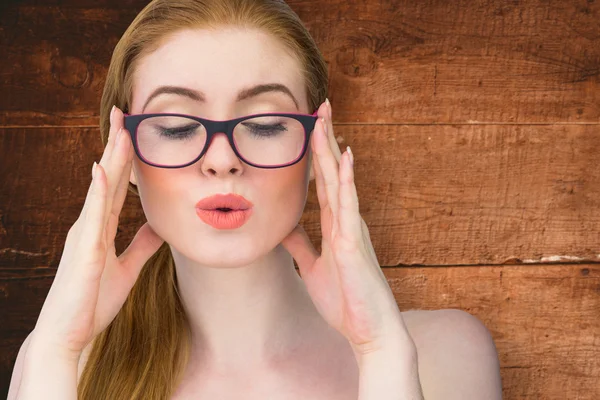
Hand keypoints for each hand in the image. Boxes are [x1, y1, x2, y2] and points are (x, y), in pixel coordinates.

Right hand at [30, 106, 164, 359]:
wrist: (69, 334)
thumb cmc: (92, 301)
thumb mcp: (127, 268)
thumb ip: (141, 246)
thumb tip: (159, 227)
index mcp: (101, 227)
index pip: (118, 185)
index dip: (127, 158)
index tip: (135, 131)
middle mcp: (90, 224)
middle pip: (109, 177)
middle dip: (118, 145)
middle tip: (125, 113)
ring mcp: (84, 234)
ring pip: (101, 188)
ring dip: (112, 157)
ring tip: (121, 129)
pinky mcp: (83, 250)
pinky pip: (92, 215)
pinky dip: (98, 191)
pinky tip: (102, 169)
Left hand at [281, 99, 414, 360]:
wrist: (369, 331)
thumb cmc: (346, 301)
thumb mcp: (312, 267)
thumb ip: (300, 244)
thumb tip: (282, 226)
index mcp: (335, 225)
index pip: (322, 181)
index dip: (315, 153)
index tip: (310, 126)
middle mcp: (345, 220)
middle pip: (330, 171)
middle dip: (324, 138)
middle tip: (319, 105)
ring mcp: (351, 229)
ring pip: (338, 180)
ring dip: (330, 148)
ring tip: (326, 117)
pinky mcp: (353, 243)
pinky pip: (349, 206)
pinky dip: (345, 180)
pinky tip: (343, 156)